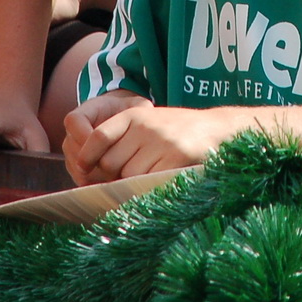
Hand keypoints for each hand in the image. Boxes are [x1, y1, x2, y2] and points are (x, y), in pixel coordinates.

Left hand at [64, 96, 232, 183]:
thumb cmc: (177, 131)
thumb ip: (124, 139)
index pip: (98, 136)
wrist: (217, 128)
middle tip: (127, 177)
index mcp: (134, 114)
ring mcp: (161, 142)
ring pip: (128, 176)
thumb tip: (92, 169)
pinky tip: (158, 181)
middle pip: (110, 162)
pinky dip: (149, 187)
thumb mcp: (148, 123)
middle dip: (114, 176)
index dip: (87, 156)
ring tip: (150, 175)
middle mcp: (145, 126)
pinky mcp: (176, 158)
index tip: (84, 168)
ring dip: (134, 183)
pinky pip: (149, 182)